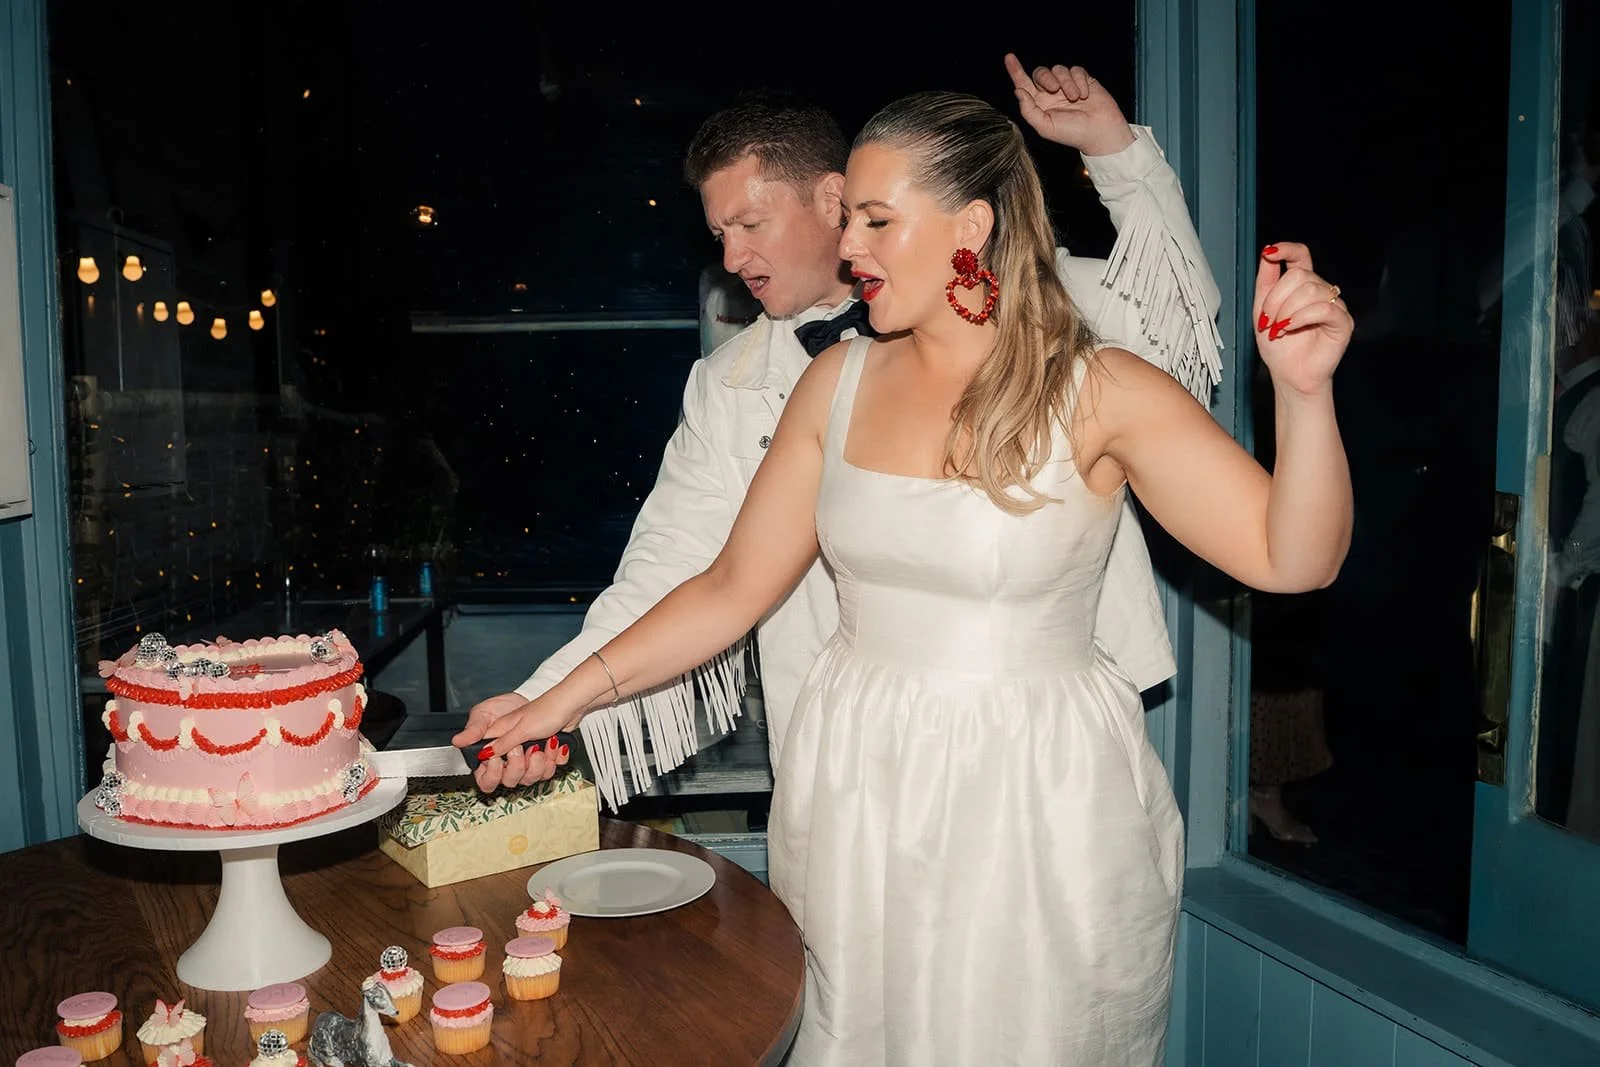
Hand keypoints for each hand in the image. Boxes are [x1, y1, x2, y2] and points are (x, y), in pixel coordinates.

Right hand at [454, 691, 575, 791]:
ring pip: (531, 776)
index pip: (487, 767)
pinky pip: (549, 769)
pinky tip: (557, 744)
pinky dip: (556, 758)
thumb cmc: (546, 709)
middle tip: (531, 749)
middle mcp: (513, 749)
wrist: (571, 704)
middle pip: (511, 778)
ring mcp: (530, 754)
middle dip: (523, 767)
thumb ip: (501, 743)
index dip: (493, 771)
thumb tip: (483, 754)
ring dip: (543, 762)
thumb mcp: (521, 727)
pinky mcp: (546, 755)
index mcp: (501, 739)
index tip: (500, 761)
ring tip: (547, 743)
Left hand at [1004, 54, 1134, 156]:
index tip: (1009, 57)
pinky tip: (1086, 96)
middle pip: (1040, 73)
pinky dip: (1079, 82)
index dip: (1015, 71)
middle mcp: (1051, 93)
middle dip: (1045, 77)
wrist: (1100, 131)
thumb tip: (1018, 91)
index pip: (1024, 84)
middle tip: (1054, 89)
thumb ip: (1028, 110)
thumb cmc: (1072, 133)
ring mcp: (1067, 85)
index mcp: (1039, 104)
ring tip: (1075, 98)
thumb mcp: (1045, 126)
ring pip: (1059, 69)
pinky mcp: (1082, 80)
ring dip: (1066, 83)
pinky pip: (1076, 70)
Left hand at [1254, 242, 1352, 397]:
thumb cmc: (1278, 346)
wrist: (1288, 375)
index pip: (1301, 256)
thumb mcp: (1262, 310)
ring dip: (1286, 311)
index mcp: (1301, 286)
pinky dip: (1301, 317)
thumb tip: (1268, 253)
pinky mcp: (1342, 321)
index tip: (1271, 252)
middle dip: (1276, 298)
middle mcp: (1320, 291)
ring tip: (1279, 328)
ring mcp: (1334, 305)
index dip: (1287, 249)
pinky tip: (1290, 328)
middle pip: (1300, 274)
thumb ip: (1266, 281)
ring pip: (1310, 290)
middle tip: (1268, 321)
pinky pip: (1323, 308)